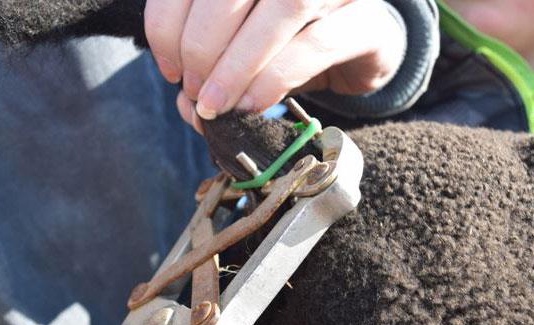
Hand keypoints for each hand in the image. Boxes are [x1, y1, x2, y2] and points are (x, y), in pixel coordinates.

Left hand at [144, 0, 405, 131]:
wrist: (362, 43)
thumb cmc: (291, 40)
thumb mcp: (241, 48)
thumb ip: (207, 66)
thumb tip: (186, 104)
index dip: (167, 23)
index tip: (170, 70)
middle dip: (201, 47)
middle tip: (196, 93)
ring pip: (279, 9)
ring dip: (236, 67)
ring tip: (217, 106)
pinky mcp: (366, 19)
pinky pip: (315, 45)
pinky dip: (274, 79)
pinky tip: (252, 105)